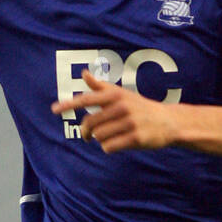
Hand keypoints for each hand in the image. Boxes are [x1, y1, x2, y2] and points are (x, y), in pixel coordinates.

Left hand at [51, 70, 179, 152]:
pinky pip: (109, 147)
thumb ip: (101, 86)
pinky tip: (118, 143)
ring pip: (99, 137)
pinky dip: (109, 147)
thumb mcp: (122, 94)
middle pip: (90, 123)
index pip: (87, 99)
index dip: (69, 104)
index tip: (53, 110)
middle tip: (86, 136)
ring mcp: (129, 122)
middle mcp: (121, 106)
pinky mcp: (135, 138)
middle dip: (86, 132)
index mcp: (115, 95)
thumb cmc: (140, 107)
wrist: (167, 122)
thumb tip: (84, 73)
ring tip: (112, 136)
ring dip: (101, 140)